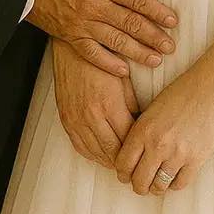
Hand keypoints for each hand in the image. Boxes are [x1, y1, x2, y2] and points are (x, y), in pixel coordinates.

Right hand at [25, 0, 178, 75]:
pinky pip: (91, 53)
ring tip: (156, 60)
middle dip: (153, 36)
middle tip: (171, 46)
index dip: (156, 10)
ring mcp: (82, 23)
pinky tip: (123, 71)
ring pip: (115, 41)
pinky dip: (108, 63)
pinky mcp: (70, 35)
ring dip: (137, 52)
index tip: (172, 20)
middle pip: (130, 23)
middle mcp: (94, 4)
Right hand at [51, 37, 139, 168]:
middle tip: (137, 163)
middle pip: (113, 151)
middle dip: (126, 161)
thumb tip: (143, 125)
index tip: (146, 151)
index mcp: (109, 104)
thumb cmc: (100, 59)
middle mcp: (91, 115)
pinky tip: (103, 154)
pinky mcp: (66, 120)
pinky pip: (80, 147)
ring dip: (110, 160)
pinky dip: (93, 155)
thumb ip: (133, 104)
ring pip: (96, 153)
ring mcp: (76, 119)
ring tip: (122, 162)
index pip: (128, 139)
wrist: (71, 49)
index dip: (139, 148)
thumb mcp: (124, 78)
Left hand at [114, 65, 213, 194]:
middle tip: (140, 184)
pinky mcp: (196, 160)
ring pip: (158, 187)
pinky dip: (174, 184)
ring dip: (155, 188)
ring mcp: (177, 154)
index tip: (125, 175)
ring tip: (156, 183)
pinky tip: (173, 176)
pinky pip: (179, 184)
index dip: (122, 173)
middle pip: (139, 181)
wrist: (211, 88)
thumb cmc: (181, 92)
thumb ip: (141, 131)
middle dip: (137, 185)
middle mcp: (157, 144)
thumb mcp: (153, 108)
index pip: (123, 164)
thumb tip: (131, 154)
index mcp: (143, 129)